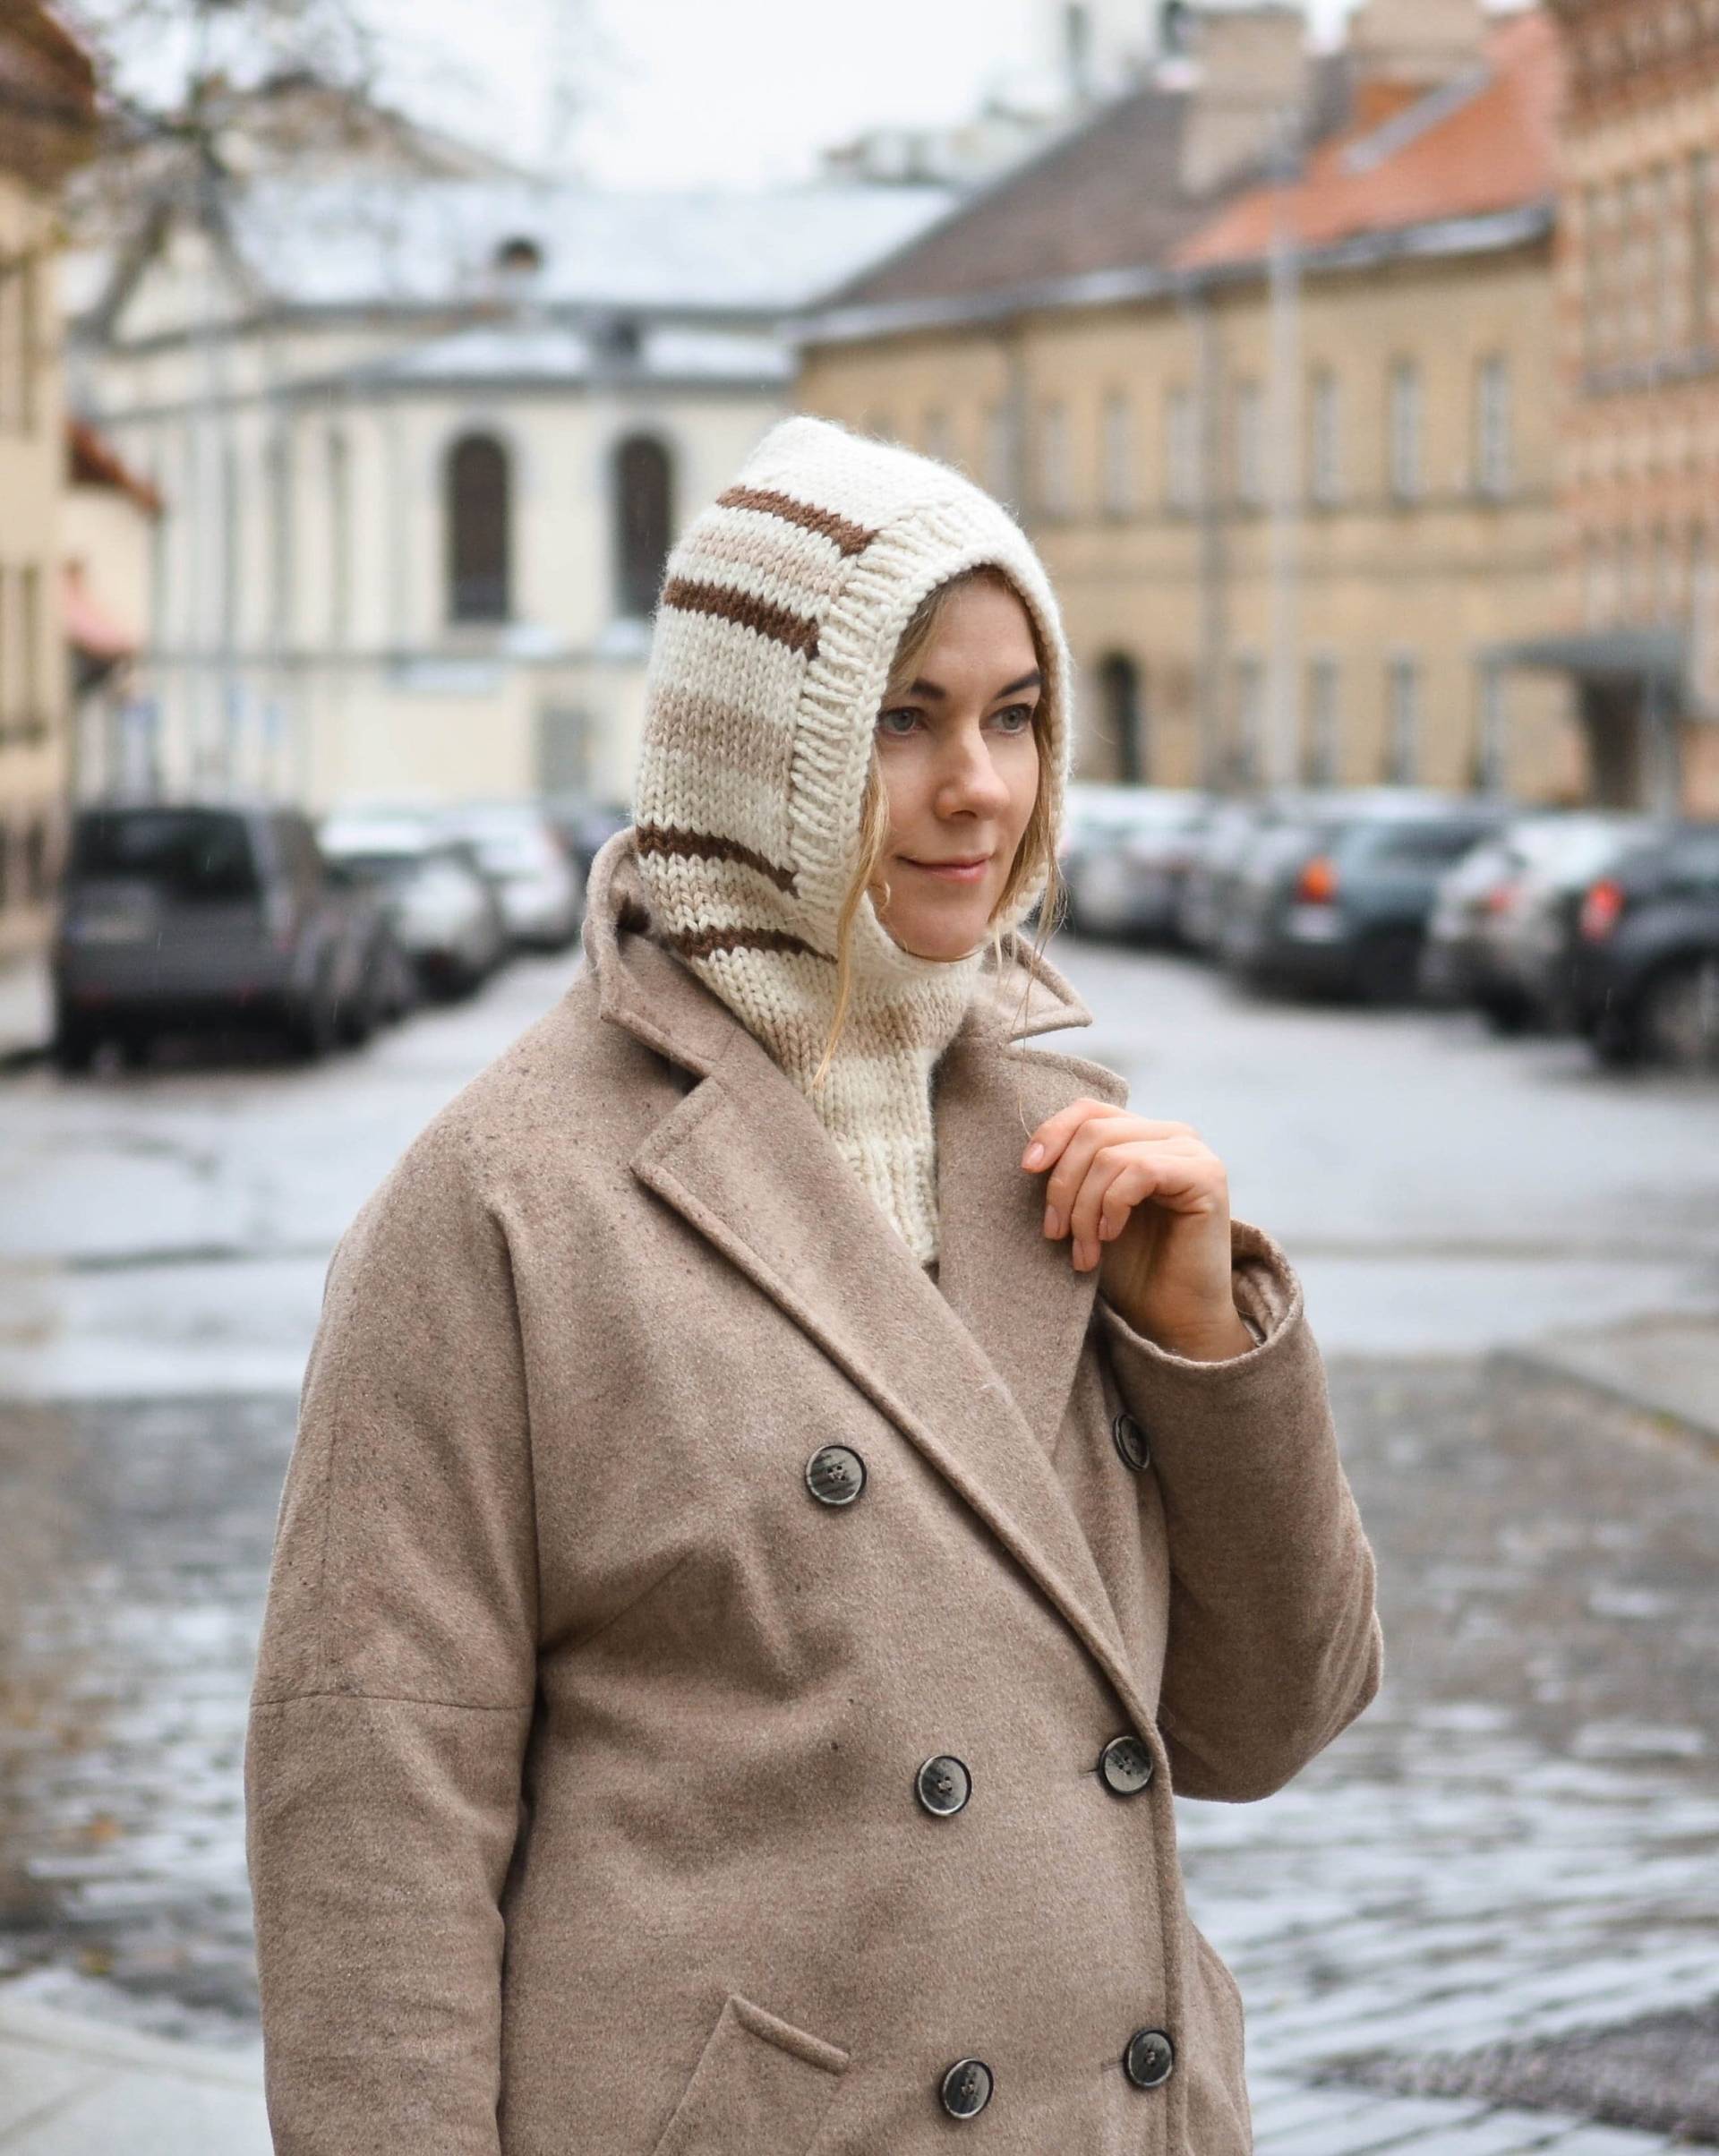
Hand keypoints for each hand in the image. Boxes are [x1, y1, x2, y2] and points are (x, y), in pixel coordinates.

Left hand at [1022, 1100, 1254, 1359]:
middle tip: (1054, 1234)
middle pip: (1094, 1131)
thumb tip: (1031, 1150)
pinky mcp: (1207, 1176)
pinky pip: (1141, 1170)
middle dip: (1063, 1185)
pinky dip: (1113, 1205)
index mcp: (1143, 1135)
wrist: (1174, 1319)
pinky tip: (1111, 1236)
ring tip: (1083, 1251)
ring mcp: (1193, 1152)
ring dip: (1084, 1208)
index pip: (1089, 1110)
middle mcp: (1172, 1134)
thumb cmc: (1130, 1268)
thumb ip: (1073, 1172)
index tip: (1027, 1168)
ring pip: (1111, 1155)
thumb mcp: (1087, 1210)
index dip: (1052, 1133)